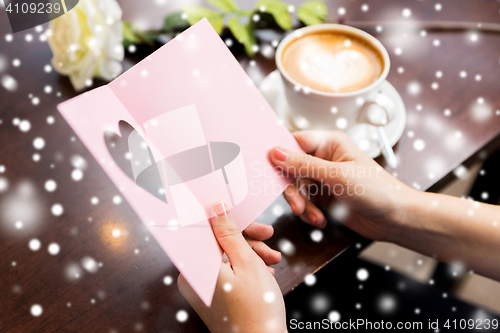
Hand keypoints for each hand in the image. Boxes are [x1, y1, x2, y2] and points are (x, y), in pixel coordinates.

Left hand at [177, 202, 285, 332]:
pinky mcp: (213, 295)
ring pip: (225, 256)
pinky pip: (227, 271)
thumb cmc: (256, 309)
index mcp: (194, 267)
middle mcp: (193, 277)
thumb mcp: (247, 263)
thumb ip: (230, 233)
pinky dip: (246, 267)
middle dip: (245, 238)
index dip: (226, 218)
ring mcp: (202, 288)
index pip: (205, 229)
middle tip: (268, 234)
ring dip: (250, 253)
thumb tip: (216, 208)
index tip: (242, 212)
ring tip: (272, 259)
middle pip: (217, 242)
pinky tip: (264, 270)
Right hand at [271, 130, 415, 241]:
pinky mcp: (324, 197)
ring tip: (314, 216)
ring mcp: (323, 179)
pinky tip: (321, 220)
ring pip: (296, 189)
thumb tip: (276, 152)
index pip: (294, 142)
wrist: (395, 219)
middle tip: (297, 205)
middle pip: (291, 169)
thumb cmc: (377, 190)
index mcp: (329, 143)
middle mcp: (324, 158)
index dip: (280, 154)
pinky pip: (304, 203)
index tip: (267, 167)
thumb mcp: (337, 175)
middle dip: (293, 190)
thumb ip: (304, 164)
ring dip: (302, 205)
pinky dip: (309, 213)